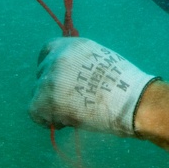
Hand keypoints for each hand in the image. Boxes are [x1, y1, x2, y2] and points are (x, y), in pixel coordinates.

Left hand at [28, 37, 158, 136]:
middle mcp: (58, 57)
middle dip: (51, 90)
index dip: (49, 67)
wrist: (132, 101)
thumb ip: (81, 64)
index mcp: (72, 45)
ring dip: (52, 106)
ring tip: (75, 113)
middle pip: (41, 75)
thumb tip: (70, 78)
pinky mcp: (45, 100)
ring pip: (38, 95)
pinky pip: (35, 113)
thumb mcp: (101, 61)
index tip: (56, 81)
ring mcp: (50, 78)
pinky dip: (48, 120)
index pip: (47, 51)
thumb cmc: (124, 86)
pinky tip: (67, 122)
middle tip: (70, 102)